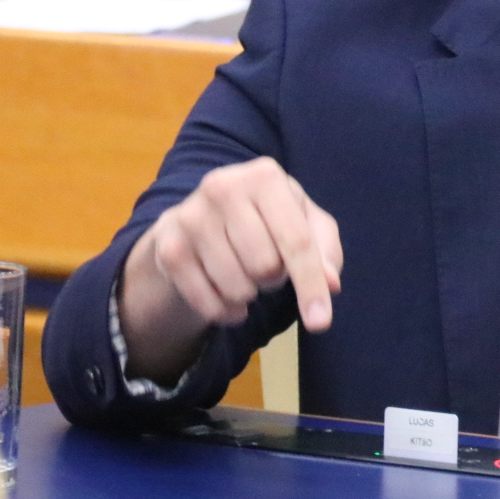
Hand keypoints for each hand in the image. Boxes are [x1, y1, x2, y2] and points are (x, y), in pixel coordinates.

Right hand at [119, 158, 342, 383]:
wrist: (203, 217)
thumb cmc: (269, 219)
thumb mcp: (306, 224)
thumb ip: (325, 252)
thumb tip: (331, 284)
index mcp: (265, 176)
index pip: (297, 242)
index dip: (311, 285)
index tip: (320, 322)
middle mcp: (223, 187)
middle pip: (266, 267)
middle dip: (274, 278)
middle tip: (267, 265)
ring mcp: (191, 216)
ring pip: (237, 287)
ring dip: (249, 293)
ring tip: (245, 273)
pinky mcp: (168, 248)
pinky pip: (207, 302)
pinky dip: (225, 311)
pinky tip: (226, 295)